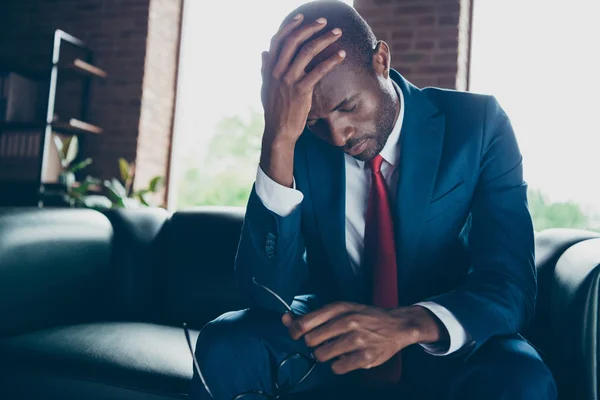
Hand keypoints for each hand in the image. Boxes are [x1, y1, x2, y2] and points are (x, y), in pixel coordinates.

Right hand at [259, 14, 345, 186]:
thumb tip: (264, 53)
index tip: (301, 17)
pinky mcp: (301, 91)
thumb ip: (266, 69)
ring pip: (307, 52)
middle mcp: (278, 72)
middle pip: (294, 41)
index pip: (278, 41)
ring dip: (324, 39)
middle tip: (324, 21)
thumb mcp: (267, 88)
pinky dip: (331, 60)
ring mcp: (289, 80)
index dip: (289, 27)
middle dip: (310, 28)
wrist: (279, 131)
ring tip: (337, 34)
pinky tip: (341, 55)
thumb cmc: (275, 111)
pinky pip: (318, 71)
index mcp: (270, 69)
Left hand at [282, 302, 445, 374]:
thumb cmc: (364, 316)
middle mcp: (348, 322)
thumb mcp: (340, 309)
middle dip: (313, 344)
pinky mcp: (365, 357)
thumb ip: (313, 316)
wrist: (396, 325)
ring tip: (336, 349)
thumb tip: (285, 319)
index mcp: (339, 308)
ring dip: (325, 355)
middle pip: (311, 341)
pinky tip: (346, 358)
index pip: (304, 323)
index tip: (297, 334)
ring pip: (322, 356)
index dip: (295, 331)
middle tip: (324, 341)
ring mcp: (357, 340)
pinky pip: (337, 368)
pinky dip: (338, 365)